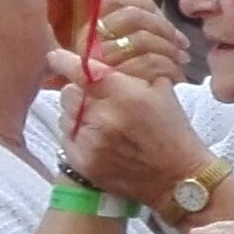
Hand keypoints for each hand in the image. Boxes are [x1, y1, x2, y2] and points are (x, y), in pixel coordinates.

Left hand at [47, 43, 211, 204]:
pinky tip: (97, 139)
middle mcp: (104, 117)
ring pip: (65, 115)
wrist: (177, 177)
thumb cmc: (172, 130)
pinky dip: (77, 135)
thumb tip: (102, 58)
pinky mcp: (84, 163)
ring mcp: (91, 142)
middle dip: (78, 91)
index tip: (56, 56)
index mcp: (125, 94)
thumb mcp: (161, 90)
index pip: (83, 70)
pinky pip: (67, 138)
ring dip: (77, 114)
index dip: (65, 61)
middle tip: (94, 98)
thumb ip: (131, 71)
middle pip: (68, 92)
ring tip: (99, 121)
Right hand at [85, 0, 192, 91]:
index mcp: (92, 32)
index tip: (163, 18)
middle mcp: (89, 46)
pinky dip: (167, 68)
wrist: (137, 136)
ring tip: (180, 61)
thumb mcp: (133, 52)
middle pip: (132, 16)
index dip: (142, 2)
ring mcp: (98, 65)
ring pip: (140, 38)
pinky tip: (176, 77)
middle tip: (181, 45)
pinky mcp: (114, 85)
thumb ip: (135, 19)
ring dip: (168, 49)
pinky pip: (147, 62)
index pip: (114, 0)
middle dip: (163, 28)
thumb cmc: (135, 93)